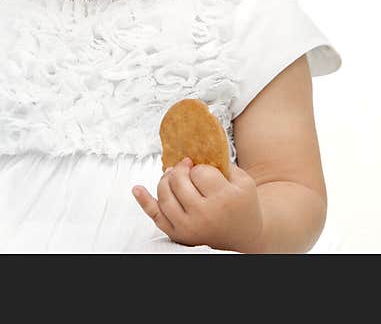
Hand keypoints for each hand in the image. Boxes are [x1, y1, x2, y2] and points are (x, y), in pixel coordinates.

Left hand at [132, 157, 263, 252]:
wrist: (243, 238)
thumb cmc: (242, 206)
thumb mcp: (243, 181)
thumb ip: (223, 162)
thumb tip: (198, 143)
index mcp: (224, 198)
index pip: (199, 172)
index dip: (199, 168)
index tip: (205, 173)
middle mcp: (205, 214)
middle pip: (179, 182)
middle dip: (180, 170)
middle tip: (186, 168)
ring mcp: (188, 227)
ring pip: (165, 195)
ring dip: (166, 180)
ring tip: (174, 176)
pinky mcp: (177, 234)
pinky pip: (155, 216)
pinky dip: (144, 201)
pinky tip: (136, 188)